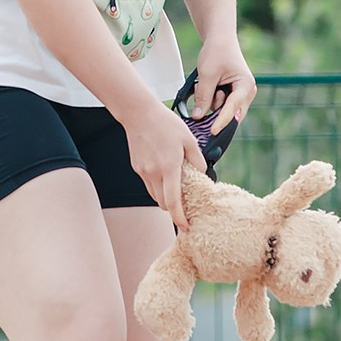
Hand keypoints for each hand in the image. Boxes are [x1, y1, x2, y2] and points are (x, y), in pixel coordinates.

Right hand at [124, 102, 206, 229]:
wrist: (139, 113)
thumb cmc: (165, 123)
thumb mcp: (188, 139)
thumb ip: (197, 160)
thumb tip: (203, 174)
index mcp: (169, 167)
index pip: (173, 202)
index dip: (179, 218)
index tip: (186, 226)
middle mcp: (154, 173)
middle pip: (163, 204)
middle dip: (174, 208)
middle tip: (185, 203)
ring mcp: (143, 172)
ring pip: (154, 196)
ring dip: (165, 197)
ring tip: (175, 186)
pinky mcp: (137, 168)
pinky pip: (148, 184)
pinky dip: (157, 186)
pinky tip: (164, 173)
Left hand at [191, 34, 256, 132]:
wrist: (220, 40)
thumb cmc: (216, 52)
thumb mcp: (207, 74)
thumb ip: (203, 96)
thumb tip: (198, 117)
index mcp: (245, 85)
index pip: (233, 108)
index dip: (222, 121)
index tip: (213, 132)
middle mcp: (247, 93)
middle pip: (232, 115)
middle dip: (216, 112)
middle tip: (205, 101)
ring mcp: (241, 95)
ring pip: (225, 111)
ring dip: (213, 103)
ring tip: (207, 84)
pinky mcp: (233, 96)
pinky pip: (222, 106)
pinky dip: (212, 101)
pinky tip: (208, 88)